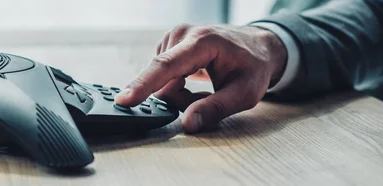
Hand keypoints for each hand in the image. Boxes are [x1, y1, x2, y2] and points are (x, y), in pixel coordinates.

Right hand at [114, 24, 287, 131]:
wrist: (258, 48)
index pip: (166, 66)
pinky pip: (162, 76)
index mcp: (202, 42)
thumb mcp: (243, 94)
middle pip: (162, 79)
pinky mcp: (169, 44)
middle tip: (204, 99)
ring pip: (161, 81)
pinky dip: (176, 85)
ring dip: (179, 93)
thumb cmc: (253, 68)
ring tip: (203, 88)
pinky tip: (194, 80)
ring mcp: (174, 37)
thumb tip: (188, 124)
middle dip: (180, 98)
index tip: (124, 99)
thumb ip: (215, 109)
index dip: (144, 84)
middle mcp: (183, 34)